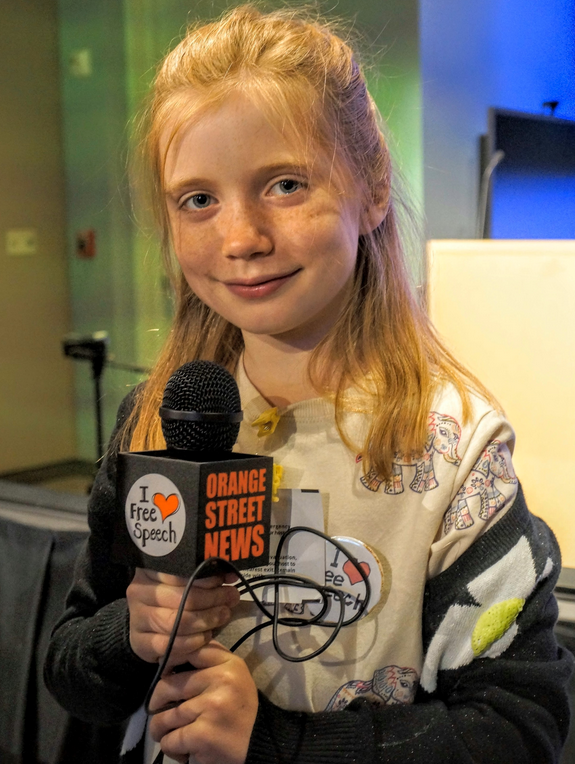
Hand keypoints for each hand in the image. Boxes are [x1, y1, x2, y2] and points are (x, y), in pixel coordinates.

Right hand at [127, 568, 238, 666]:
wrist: (145, 625)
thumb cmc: (170, 598)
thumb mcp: (185, 582)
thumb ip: (206, 577)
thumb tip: (231, 574)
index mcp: (149, 570)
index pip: (180, 572)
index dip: (206, 577)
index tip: (226, 580)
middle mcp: (139, 591)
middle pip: (181, 598)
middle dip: (212, 599)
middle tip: (231, 598)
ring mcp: (137, 618)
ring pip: (177, 622)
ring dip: (205, 620)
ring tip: (223, 615)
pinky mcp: (140, 642)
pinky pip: (171, 645)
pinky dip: (193, 642)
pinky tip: (206, 636)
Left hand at [149, 641, 257, 763]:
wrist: (259, 743)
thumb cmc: (240, 707)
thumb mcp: (234, 674)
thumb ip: (210, 659)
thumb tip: (172, 653)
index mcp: (228, 663)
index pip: (188, 652)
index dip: (168, 662)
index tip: (166, 675)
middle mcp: (220, 681)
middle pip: (167, 686)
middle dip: (156, 702)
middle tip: (160, 711)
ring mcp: (210, 707)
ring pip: (163, 717)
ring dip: (161, 729)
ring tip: (169, 733)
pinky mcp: (202, 735)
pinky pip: (169, 740)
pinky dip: (170, 747)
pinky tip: (181, 749)